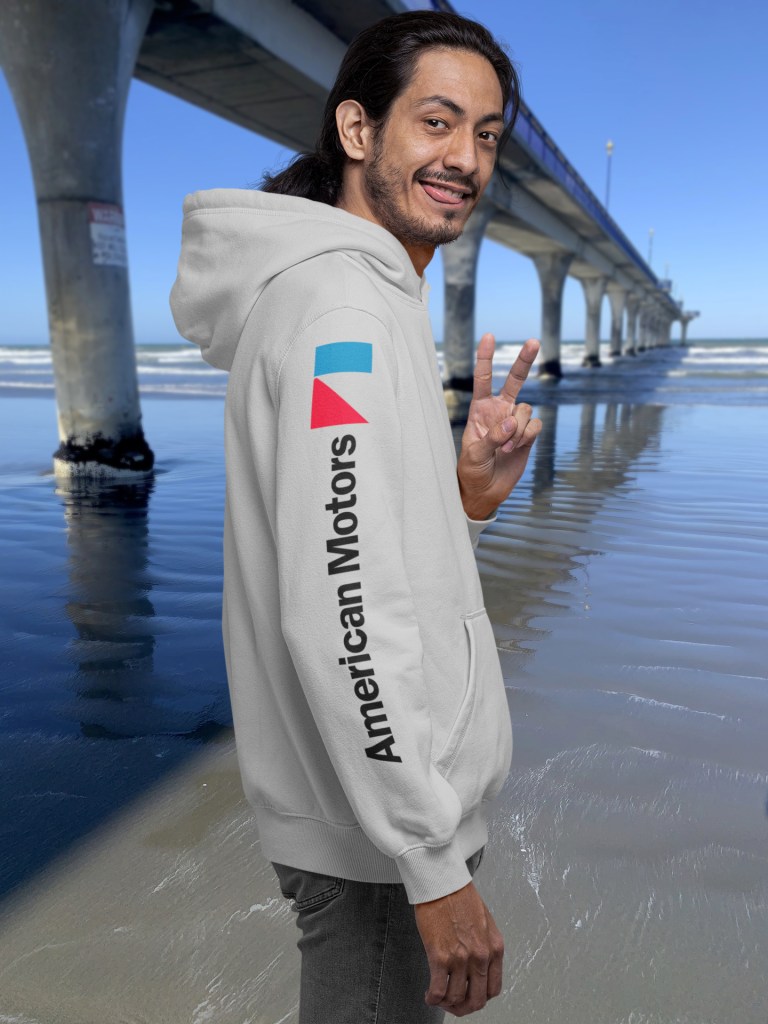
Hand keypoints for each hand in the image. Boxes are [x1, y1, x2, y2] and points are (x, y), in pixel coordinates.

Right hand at [414, 881, 504, 1015]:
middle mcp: (481, 956)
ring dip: (446, 1003)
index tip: (469, 995)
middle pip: (476, 1000)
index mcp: (495, 947)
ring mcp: (461, 958)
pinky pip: (438, 991)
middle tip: (453, 1004)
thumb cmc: (459, 896)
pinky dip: (433, 998)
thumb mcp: (484, 922)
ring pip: (455, 999)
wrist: (442, 882)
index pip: (493, 989)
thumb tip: (478, 968)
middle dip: (463, 1007)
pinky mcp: (440, 956)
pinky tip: (429, 994)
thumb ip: (485, 947)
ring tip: (438, 997)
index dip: (480, 997)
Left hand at [457, 335, 541, 520]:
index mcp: (479, 410)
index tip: (488, 336)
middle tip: (534, 341)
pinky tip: (517, 448)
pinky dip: (527, 436)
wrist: (486, 490)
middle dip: (524, 361)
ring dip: (518, 428)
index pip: (482, 380)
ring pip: (526, 409)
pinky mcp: (528, 435)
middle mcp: (499, 411)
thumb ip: (492, 438)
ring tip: (506, 447)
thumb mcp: (474, 455)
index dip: (485, 358)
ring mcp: (515, 422)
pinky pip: (535, 424)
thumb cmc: (472, 470)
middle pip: (514, 380)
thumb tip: (511, 422)